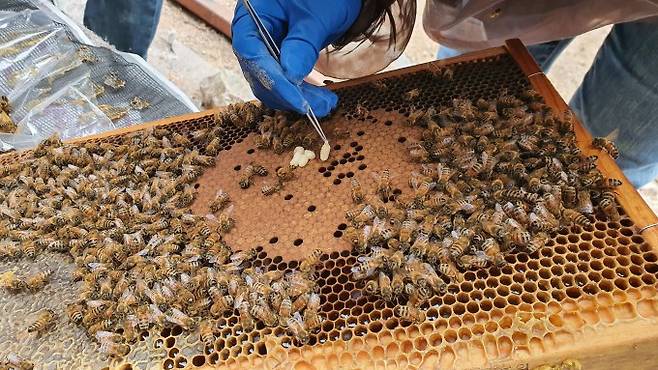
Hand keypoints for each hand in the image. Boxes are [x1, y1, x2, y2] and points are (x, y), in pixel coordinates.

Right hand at [231, 0, 360, 116]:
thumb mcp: (315, 16)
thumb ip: (302, 44)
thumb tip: (290, 77)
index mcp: (250, 15)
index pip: (252, 52)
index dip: (272, 80)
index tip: (297, 100)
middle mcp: (251, 35)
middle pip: (259, 73)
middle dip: (288, 94)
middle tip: (317, 106)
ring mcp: (264, 49)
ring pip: (271, 84)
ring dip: (297, 98)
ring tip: (326, 104)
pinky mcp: (278, 61)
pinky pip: (283, 82)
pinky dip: (300, 93)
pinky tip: (320, 100)